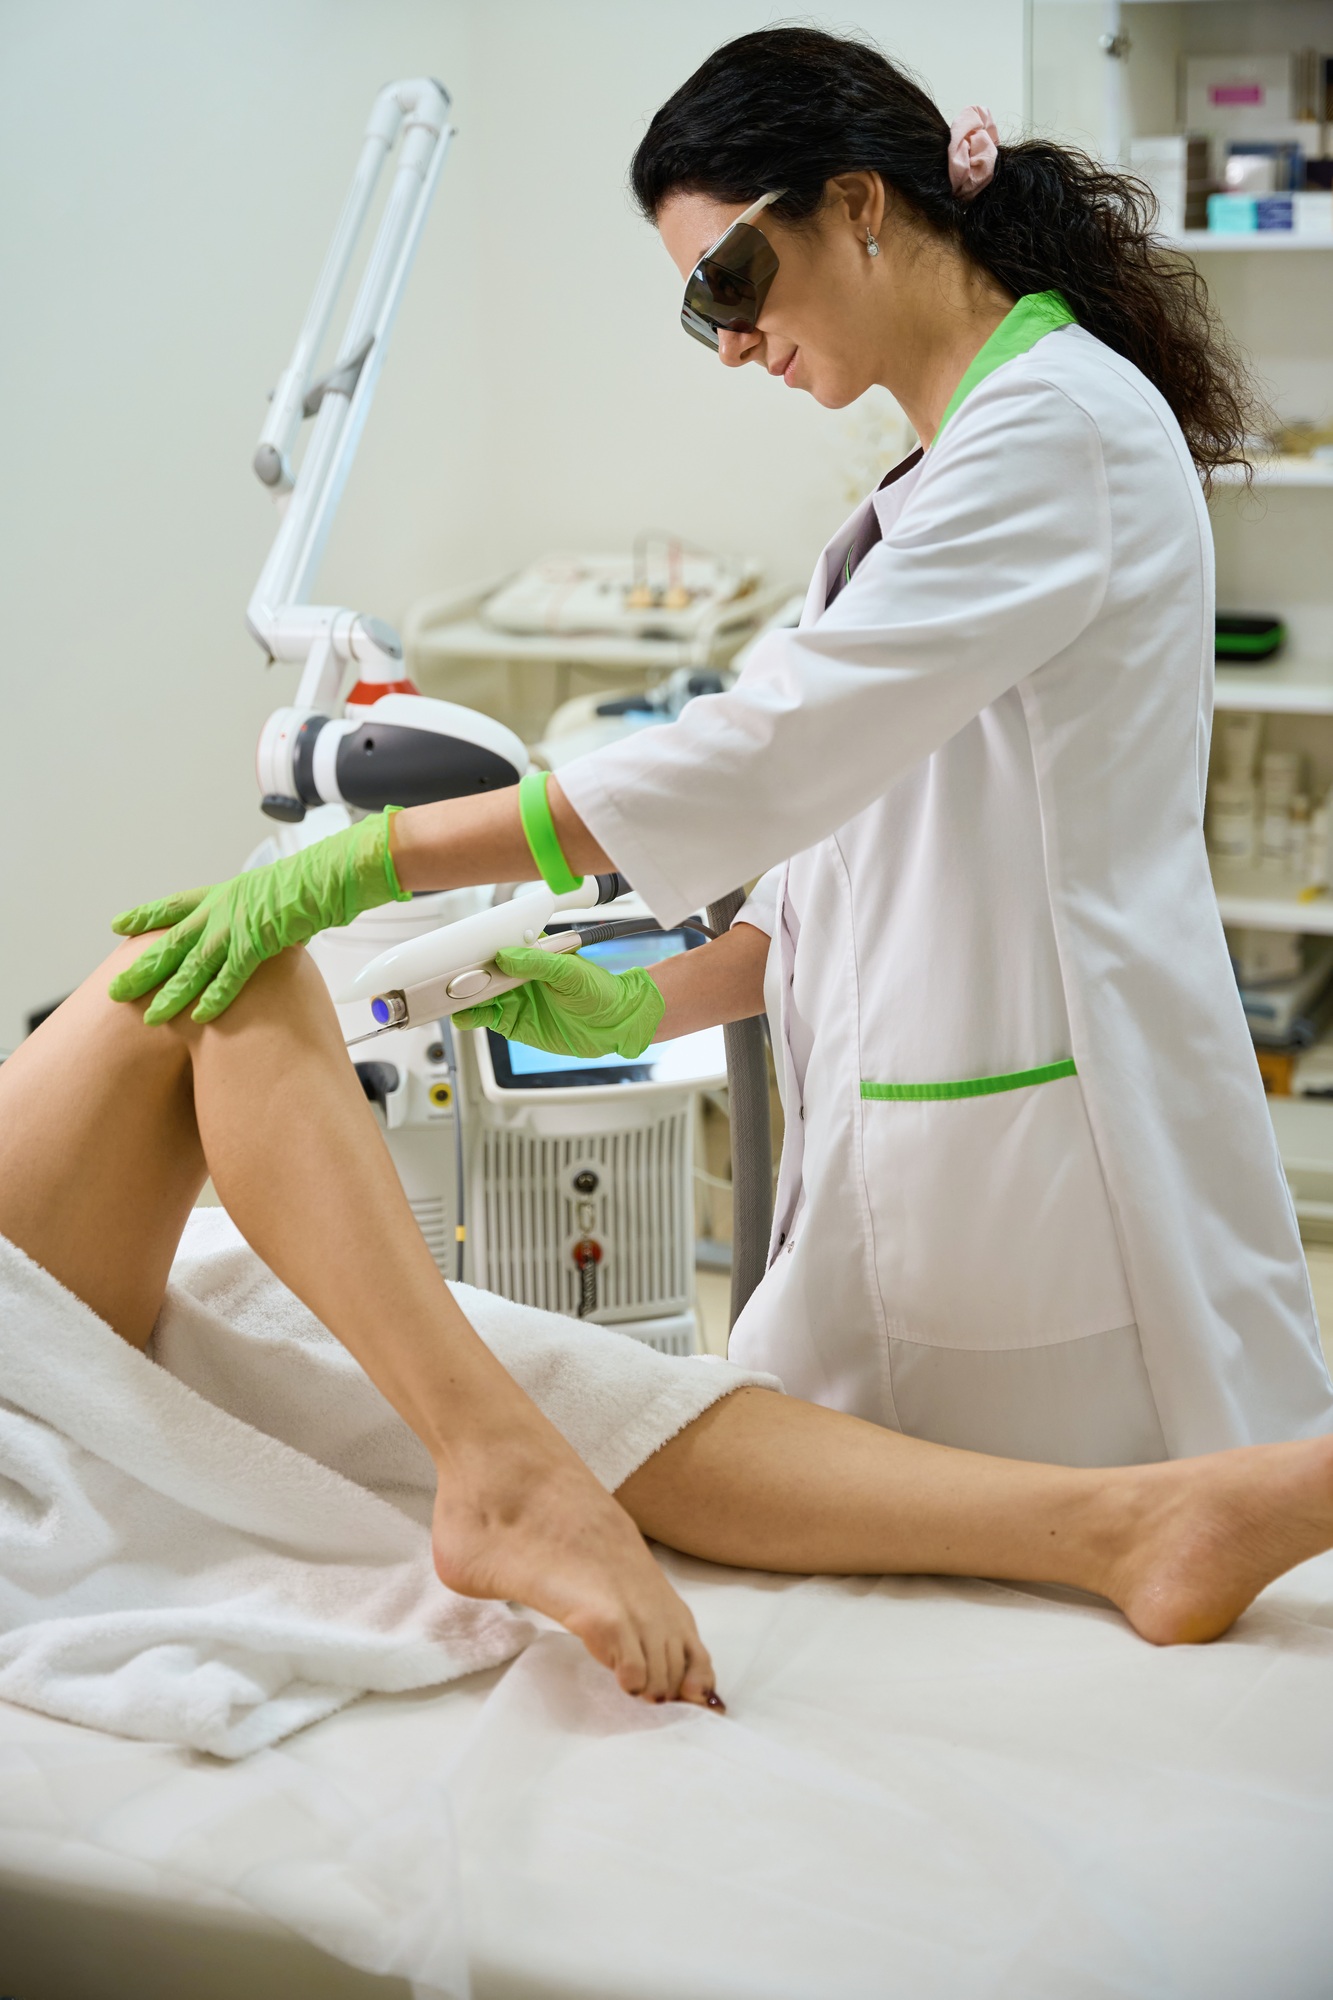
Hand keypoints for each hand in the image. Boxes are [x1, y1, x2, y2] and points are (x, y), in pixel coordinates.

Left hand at [108, 810, 407, 1024]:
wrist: (328, 875)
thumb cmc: (310, 882)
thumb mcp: (272, 894)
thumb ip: (257, 914)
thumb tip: (264, 930)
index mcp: (222, 895)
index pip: (173, 905)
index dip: (144, 917)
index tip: (117, 926)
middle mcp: (220, 910)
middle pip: (171, 943)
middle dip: (143, 969)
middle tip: (116, 990)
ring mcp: (236, 927)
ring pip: (193, 966)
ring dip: (171, 994)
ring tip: (150, 1017)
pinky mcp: (256, 943)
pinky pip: (230, 976)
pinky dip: (215, 997)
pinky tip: (200, 1016)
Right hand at [452, 945, 664, 1058]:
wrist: (614, 1025)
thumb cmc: (600, 992)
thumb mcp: (571, 972)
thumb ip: (538, 963)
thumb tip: (507, 956)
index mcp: (531, 953)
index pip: (497, 945)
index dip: (478, 947)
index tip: (463, 951)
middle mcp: (517, 974)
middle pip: (480, 971)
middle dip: (464, 973)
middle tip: (453, 978)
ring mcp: (512, 998)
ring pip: (477, 995)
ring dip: (462, 996)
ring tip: (452, 997)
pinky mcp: (512, 1022)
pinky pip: (484, 1017)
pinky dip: (470, 1016)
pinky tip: (464, 1015)